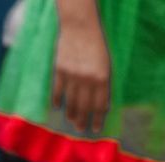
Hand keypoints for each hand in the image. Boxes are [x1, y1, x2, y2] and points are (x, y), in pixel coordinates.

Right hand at [51, 13, 110, 132]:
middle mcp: (87, 80)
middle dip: (83, 120)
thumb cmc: (97, 48)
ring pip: (71, 101)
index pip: (100, 106)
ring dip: (71, 114)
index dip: (97, 119)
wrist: (80, 29)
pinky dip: (57, 100)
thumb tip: (101, 108)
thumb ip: (104, 86)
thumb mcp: (107, 68)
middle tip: (81, 130)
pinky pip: (57, 90)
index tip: (96, 129)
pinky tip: (58, 108)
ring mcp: (72, 76)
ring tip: (72, 122)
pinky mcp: (59, 70)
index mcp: (103, 80)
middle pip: (84, 106)